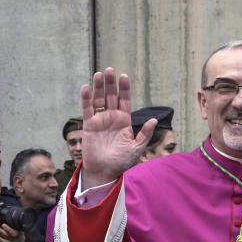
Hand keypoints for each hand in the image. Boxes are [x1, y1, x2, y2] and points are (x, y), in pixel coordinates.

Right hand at [79, 67, 155, 187]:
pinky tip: (87, 87)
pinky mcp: (89, 125)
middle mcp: (112, 117)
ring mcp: (100, 120)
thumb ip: (145, 134)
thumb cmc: (121, 161)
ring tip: (100, 74)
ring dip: (98, 87)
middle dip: (110, 83)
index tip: (124, 76)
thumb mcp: (136, 148)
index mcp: (124, 120)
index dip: (124, 88)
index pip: (124, 100)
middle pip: (111, 96)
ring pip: (98, 99)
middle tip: (110, 70)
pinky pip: (87, 109)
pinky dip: (86, 98)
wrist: (104, 171)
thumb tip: (154, 120)